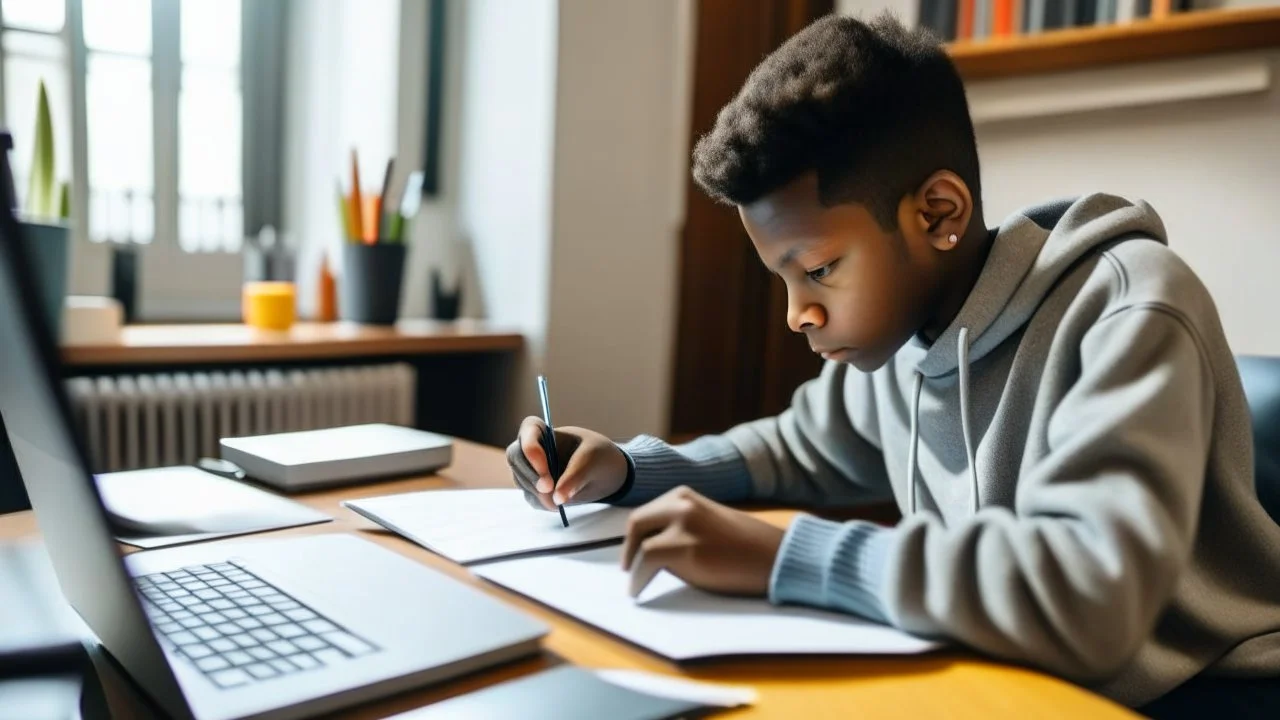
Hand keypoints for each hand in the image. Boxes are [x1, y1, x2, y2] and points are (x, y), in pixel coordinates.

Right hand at [506, 417, 627, 511]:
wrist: (607, 474)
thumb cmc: (599, 456)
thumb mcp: (592, 461)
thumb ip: (574, 477)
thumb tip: (557, 498)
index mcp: (547, 432)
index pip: (529, 429)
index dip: (530, 447)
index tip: (544, 468)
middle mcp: (534, 449)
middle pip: (516, 457)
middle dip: (530, 475)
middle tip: (549, 490)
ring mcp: (531, 469)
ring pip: (521, 480)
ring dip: (538, 493)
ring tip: (560, 501)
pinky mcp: (536, 489)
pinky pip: (532, 498)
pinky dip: (543, 503)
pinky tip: (558, 504)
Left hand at [621, 486, 784, 598]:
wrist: (774, 557)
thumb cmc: (745, 546)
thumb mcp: (706, 522)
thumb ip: (679, 527)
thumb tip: (651, 549)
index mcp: (685, 495)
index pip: (647, 513)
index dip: (636, 536)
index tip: (633, 552)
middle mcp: (681, 503)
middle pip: (637, 523)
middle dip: (629, 547)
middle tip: (628, 567)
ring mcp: (682, 524)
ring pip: (640, 544)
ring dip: (634, 566)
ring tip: (635, 583)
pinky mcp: (685, 548)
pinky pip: (646, 562)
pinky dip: (638, 578)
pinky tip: (638, 589)